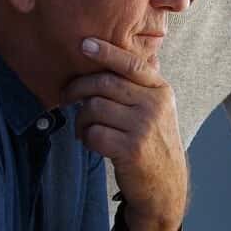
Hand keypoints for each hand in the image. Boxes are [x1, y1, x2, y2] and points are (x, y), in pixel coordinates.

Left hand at [64, 36, 186, 230]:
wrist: (165, 186)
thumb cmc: (154, 143)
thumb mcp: (159, 110)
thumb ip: (144, 84)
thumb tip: (129, 53)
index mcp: (160, 90)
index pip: (131, 64)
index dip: (107, 52)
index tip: (84, 44)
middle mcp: (154, 105)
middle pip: (104, 83)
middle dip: (78, 87)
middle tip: (65, 96)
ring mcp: (144, 127)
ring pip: (95, 108)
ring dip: (81, 119)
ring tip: (84, 128)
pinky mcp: (131, 149)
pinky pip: (94, 133)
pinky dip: (86, 138)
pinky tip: (91, 142)